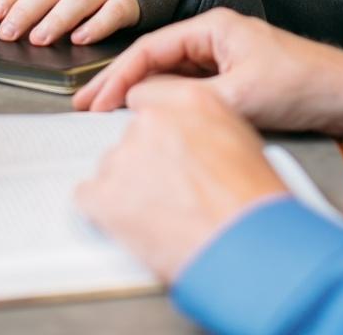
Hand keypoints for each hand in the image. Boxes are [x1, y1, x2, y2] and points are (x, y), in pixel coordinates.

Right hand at [74, 8, 342, 137]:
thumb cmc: (302, 86)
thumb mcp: (239, 95)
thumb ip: (185, 98)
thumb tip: (138, 102)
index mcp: (214, 28)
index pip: (150, 48)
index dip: (117, 76)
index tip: (94, 101)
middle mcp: (216, 38)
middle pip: (156, 60)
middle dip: (120, 85)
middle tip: (85, 108)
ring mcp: (225, 60)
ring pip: (170, 77)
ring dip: (142, 96)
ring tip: (109, 118)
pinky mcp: (236, 81)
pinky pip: (190, 90)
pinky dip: (167, 104)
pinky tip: (152, 121)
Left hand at [75, 78, 287, 281]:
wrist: (244, 244)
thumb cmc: (253, 202)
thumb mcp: (241, 141)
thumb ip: (205, 127)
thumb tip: (191, 138)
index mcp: (189, 102)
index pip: (148, 99)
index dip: (157, 131)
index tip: (162, 149)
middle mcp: (152, 121)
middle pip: (131, 136)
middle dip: (145, 162)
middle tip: (169, 190)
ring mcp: (124, 156)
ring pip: (112, 167)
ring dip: (128, 188)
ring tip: (160, 214)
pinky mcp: (104, 193)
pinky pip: (89, 197)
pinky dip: (105, 212)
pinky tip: (134, 224)